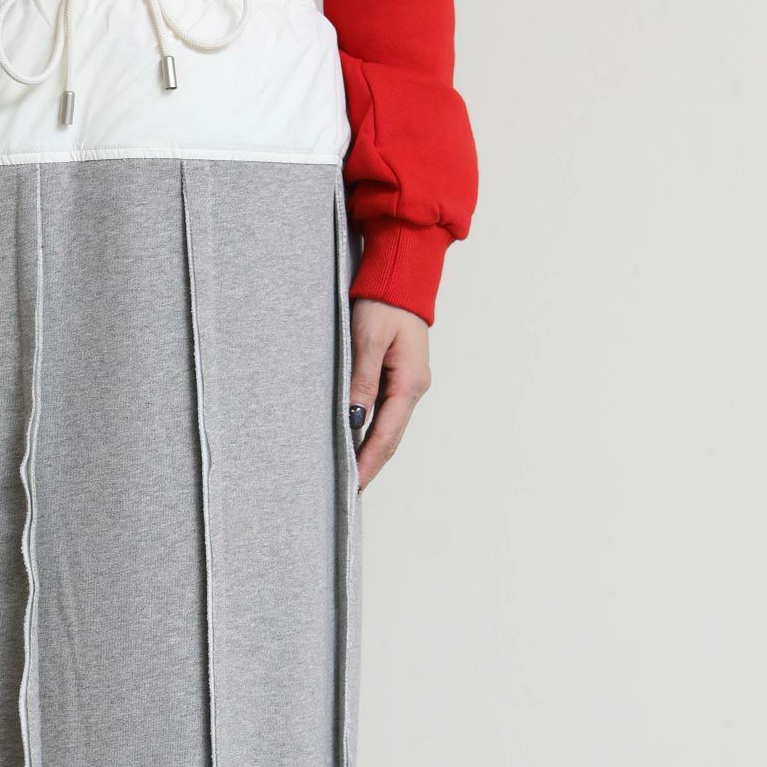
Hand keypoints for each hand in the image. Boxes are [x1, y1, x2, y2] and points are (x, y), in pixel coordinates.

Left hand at [348, 299, 432, 490]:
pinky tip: (360, 443)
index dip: (369, 461)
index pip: (387, 433)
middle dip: (372, 464)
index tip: (354, 484)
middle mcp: (414, 386)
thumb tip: (355, 418)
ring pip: (390, 426)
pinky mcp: (402, 376)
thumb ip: (362, 380)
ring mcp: (410, 382)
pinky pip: (388, 412)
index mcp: (409, 381)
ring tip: (354, 474)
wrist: (401, 276)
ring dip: (373, 451)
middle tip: (351, 490)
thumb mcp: (368, 339)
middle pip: (391, 436)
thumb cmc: (384, 301)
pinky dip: (375, 432)